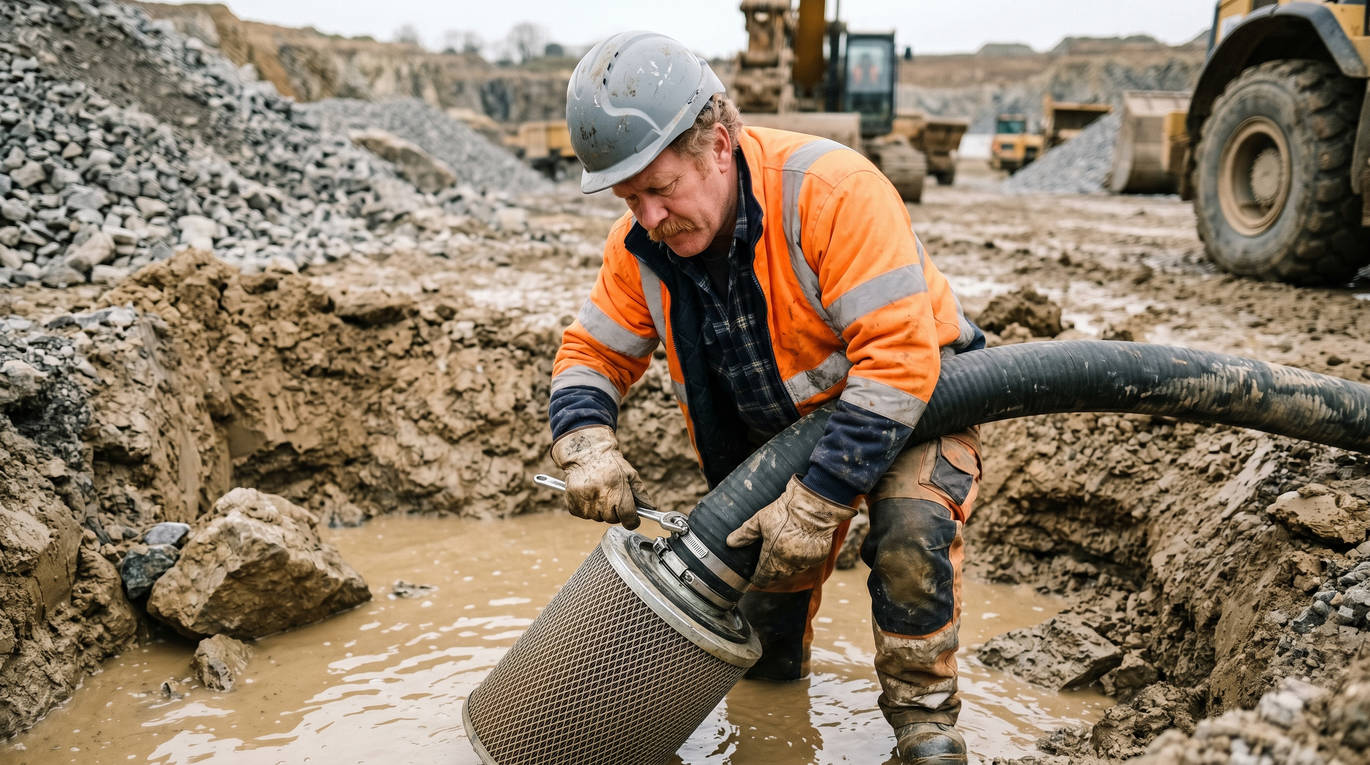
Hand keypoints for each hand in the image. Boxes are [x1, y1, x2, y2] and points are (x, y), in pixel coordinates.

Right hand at [550, 426, 652, 528]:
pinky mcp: (573, 505)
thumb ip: (640, 493)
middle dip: (615, 511)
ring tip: (599, 492)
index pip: (628, 517)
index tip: (632, 518)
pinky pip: (584, 515)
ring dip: (600, 510)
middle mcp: (601, 499)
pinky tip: (588, 494)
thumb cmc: (610, 463)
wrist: (586, 453)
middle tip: (612, 497)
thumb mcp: (630, 474)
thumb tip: (651, 508)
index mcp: (617, 491)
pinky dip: (587, 508)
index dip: (632, 520)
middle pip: (612, 519)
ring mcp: (585, 503)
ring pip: (597, 518)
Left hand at [725, 475, 855, 586]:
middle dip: (772, 571)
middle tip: (770, 560)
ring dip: (788, 566)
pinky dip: (802, 559)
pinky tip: (799, 547)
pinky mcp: (817, 557)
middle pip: (778, 575)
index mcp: (772, 556)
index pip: (763, 577)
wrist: (812, 506)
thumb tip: (730, 542)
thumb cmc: (785, 511)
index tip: (755, 576)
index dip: (757, 578)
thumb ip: (745, 534)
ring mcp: (804, 561)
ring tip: (785, 552)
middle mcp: (789, 563)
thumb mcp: (760, 520)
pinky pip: (807, 564)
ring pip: (793, 570)